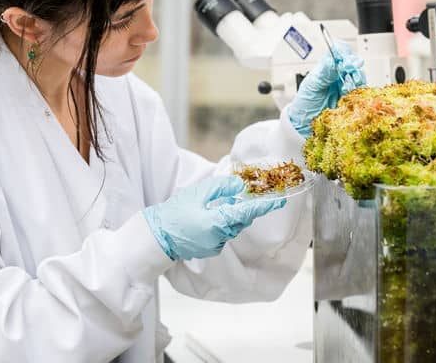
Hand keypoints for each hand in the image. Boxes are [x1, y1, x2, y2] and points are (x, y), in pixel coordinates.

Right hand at [142, 176, 285, 259]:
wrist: (157, 237)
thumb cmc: (174, 213)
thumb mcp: (196, 193)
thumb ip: (220, 188)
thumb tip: (239, 185)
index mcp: (217, 222)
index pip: (247, 212)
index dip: (264, 206)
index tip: (278, 200)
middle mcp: (220, 237)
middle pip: (241, 219)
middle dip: (243, 207)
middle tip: (242, 193)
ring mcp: (216, 246)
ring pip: (233, 227)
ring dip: (231, 215)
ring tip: (217, 205)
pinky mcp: (211, 250)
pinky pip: (223, 234)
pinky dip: (222, 224)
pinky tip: (207, 218)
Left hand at [288, 39, 365, 137]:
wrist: (305, 123)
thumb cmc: (305, 103)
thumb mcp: (312, 85)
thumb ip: (324, 72)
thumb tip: (332, 60)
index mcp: (327, 68)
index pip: (339, 53)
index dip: (344, 53)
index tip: (344, 59)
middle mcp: (337, 74)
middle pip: (352, 62)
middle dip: (353, 64)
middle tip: (350, 68)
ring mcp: (345, 85)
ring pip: (358, 75)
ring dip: (356, 77)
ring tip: (348, 84)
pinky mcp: (351, 97)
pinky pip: (361, 90)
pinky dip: (358, 89)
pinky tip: (350, 92)